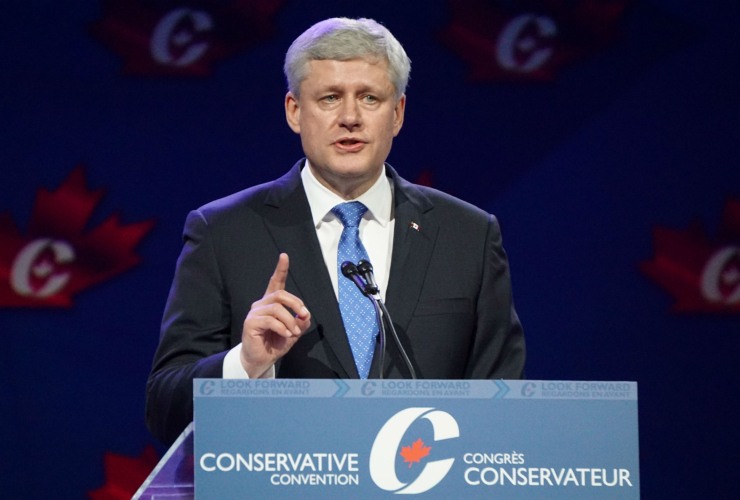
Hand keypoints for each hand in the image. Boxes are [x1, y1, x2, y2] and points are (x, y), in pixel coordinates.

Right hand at [240, 253, 310, 377]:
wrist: (260, 359)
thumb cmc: (275, 343)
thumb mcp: (293, 332)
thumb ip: (300, 322)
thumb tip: (305, 315)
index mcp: (272, 303)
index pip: (275, 282)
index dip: (280, 269)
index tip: (284, 256)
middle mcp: (261, 304)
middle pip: (281, 294)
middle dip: (296, 304)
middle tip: (304, 316)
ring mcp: (255, 312)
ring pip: (277, 308)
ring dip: (290, 320)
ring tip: (293, 332)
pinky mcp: (250, 323)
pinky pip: (270, 320)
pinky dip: (282, 327)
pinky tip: (286, 334)